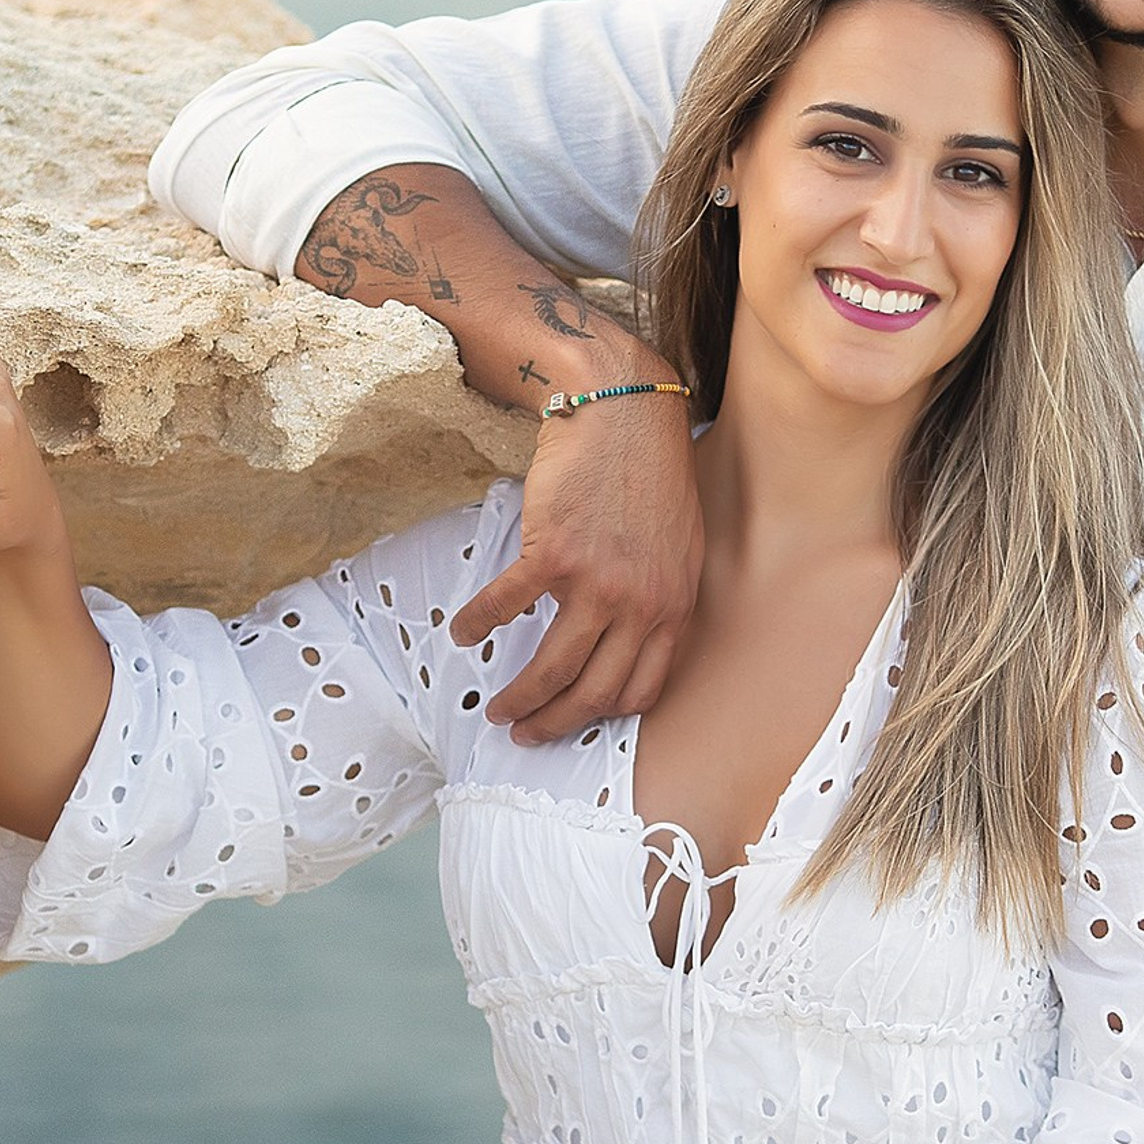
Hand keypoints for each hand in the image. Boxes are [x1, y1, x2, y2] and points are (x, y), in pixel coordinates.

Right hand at [452, 390, 703, 743]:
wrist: (625, 411)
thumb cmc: (651, 472)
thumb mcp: (679, 547)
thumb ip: (660, 597)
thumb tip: (629, 638)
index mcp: (675, 606)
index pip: (642, 688)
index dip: (603, 715)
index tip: (576, 720)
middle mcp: (641, 603)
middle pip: (594, 692)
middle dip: (555, 723)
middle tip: (526, 732)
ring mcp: (598, 582)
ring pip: (553, 668)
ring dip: (519, 697)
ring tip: (496, 708)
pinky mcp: (555, 553)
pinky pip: (507, 606)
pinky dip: (479, 625)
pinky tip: (463, 633)